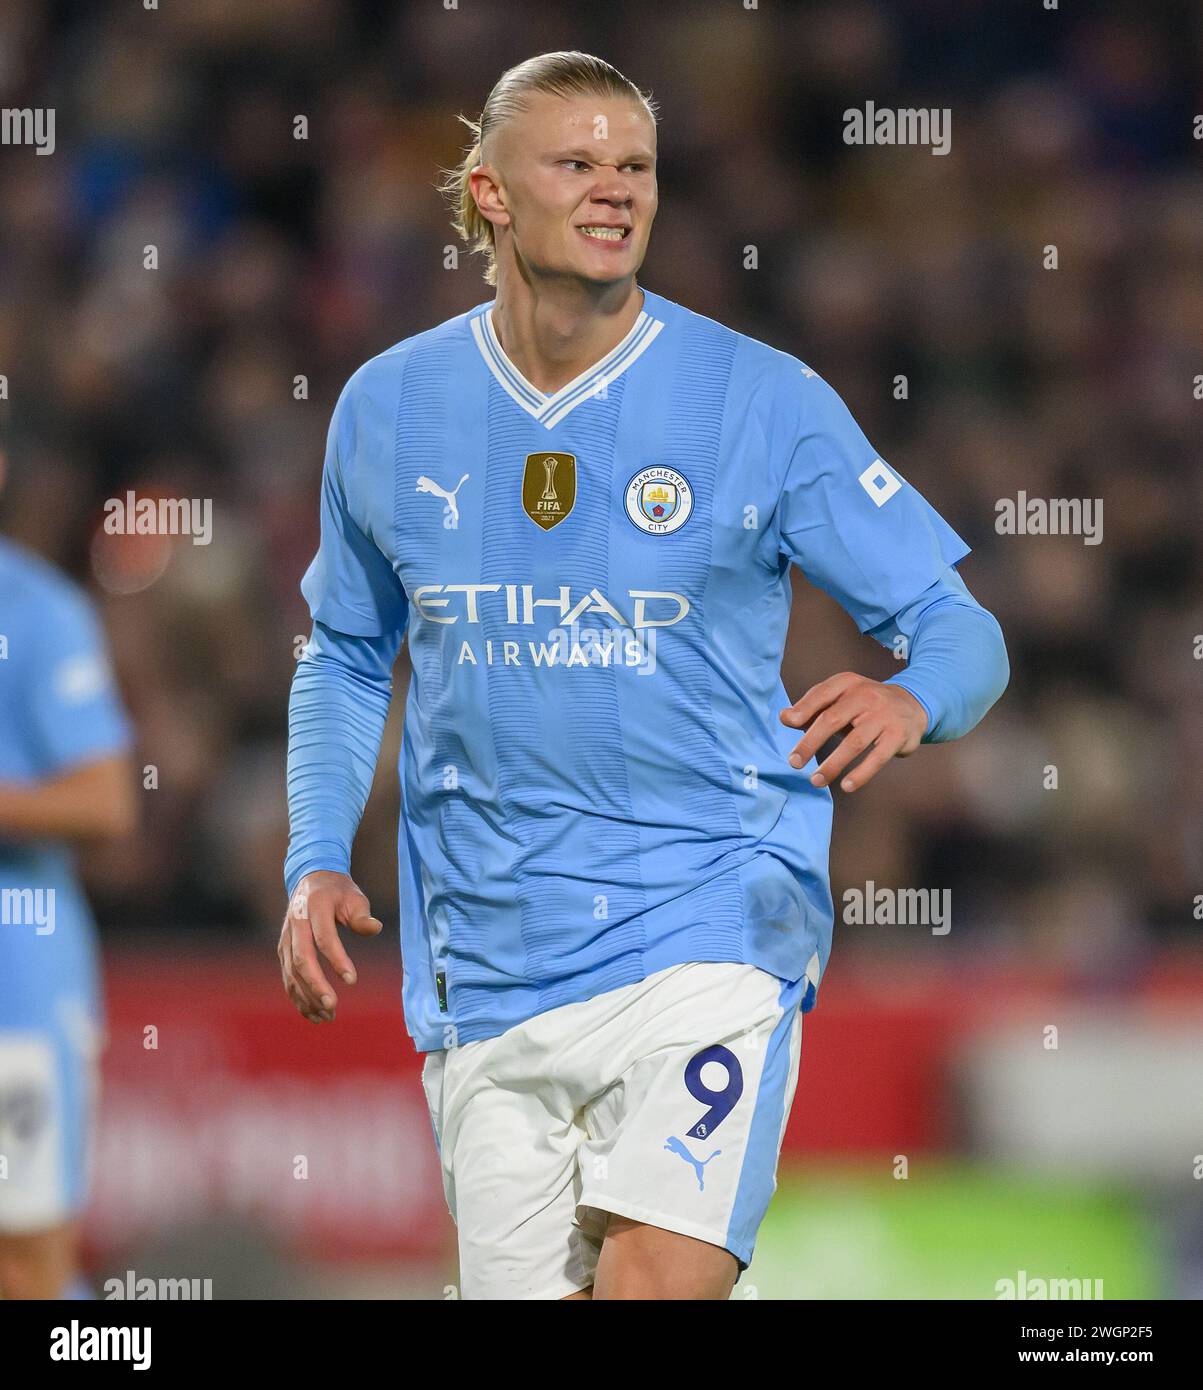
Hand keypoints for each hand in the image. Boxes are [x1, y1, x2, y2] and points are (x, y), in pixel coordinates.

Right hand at [278, 871, 382, 1023]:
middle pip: (302, 959)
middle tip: (333, 1006)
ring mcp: (286, 938)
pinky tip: (313, 1014)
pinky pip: (288, 977)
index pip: (324, 937)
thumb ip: (362, 915)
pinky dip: (298, 997)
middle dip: (316, 985)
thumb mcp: (355, 896)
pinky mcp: (283, 951)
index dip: (337, 959)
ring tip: (328, 1016)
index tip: (353, 981)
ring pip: (291, 972)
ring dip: (307, 997)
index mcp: (315, 907)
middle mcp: (295, 924)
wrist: (310, 880)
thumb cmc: (339, 891)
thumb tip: (375, 929)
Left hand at [779, 673, 927, 794]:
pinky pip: (878, 757)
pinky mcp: (898, 736)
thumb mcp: (841, 698)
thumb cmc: (864, 706)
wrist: (912, 705)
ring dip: (833, 765)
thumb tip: (785, 717)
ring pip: (854, 743)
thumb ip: (813, 707)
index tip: (788, 723)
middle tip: (794, 762)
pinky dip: (861, 774)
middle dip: (810, 743)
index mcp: (847, 683)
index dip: (804, 708)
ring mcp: (884, 716)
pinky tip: (847, 786)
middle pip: (833, 719)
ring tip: (816, 781)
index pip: (821, 694)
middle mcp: (866, 695)